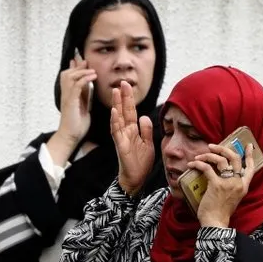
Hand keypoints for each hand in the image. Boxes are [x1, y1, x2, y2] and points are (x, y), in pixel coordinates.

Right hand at [57, 53, 96, 144]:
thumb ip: (84, 94)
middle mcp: (66, 93)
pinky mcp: (70, 101)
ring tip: (92, 70)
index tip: (83, 61)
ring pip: (70, 76)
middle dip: (77, 66)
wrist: (71, 136)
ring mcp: (67, 97)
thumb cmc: (77, 123)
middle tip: (87, 62)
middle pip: (67, 73)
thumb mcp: (83, 105)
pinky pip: (76, 85)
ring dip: (82, 71)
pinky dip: (84, 79)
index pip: (69, 76)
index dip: (75, 67)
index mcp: (69, 94)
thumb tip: (88, 83)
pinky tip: (93, 76)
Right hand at [111, 81, 154, 195]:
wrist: (136, 179)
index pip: (131, 111)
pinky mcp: (120, 145)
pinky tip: (114, 112)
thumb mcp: (148, 144)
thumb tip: (144, 116)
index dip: (130, 99)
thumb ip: (146, 130)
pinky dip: (115, 122)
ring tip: (115, 92)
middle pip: (124, 111)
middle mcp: (126, 132)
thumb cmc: (140, 163)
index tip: (127, 86)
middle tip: (122, 82)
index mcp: (133, 130)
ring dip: (117, 105)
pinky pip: (116, 132)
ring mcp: (122, 138)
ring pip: (118, 118)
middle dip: (123, 97)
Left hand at [187, 143, 256, 227]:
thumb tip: (221, 174)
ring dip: (208, 155)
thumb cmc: (221, 212)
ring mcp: (228, 183)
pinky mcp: (216, 184)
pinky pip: (207, 168)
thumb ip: (231, 186)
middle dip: (223, 149)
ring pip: (221, 160)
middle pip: (235, 158)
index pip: (251, 168)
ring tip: (199, 156)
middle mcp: (238, 182)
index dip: (249, 155)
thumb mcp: (232, 198)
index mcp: (244, 186)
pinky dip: (198, 164)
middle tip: (213, 146)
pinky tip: (192, 164)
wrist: (215, 223)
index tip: (248, 146)